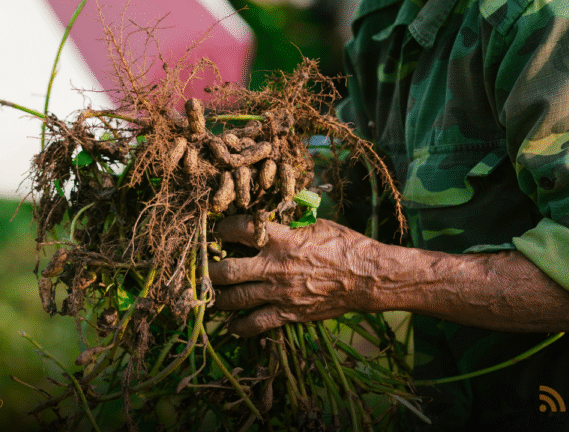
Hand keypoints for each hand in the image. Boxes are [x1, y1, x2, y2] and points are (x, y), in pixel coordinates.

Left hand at [208, 215, 381, 336]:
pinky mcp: (287, 313)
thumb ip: (290, 222)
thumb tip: (273, 213)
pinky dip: (239, 326)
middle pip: (227, 270)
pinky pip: (255, 324)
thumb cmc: (345, 245)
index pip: (240, 229)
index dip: (222, 228)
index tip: (217, 229)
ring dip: (217, 297)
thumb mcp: (317, 224)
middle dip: (208, 269)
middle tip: (201, 267)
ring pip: (235, 299)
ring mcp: (279, 293)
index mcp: (281, 239)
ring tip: (210, 294)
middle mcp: (274, 266)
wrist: (367, 277)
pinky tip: (231, 325)